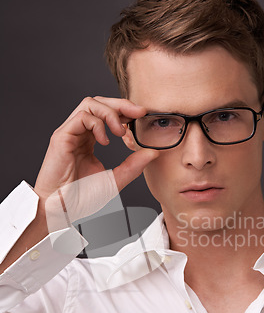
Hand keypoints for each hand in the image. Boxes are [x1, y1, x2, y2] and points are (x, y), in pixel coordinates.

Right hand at [34, 96, 158, 231]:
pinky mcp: (62, 137)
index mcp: (90, 140)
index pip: (107, 114)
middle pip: (99, 102)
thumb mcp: (115, 180)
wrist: (63, 209)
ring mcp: (70, 133)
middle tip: (139, 112)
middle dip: (121, 104)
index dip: (125, 111)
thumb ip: (133, 166)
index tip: (142, 115)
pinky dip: (97, 124)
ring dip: (110, 113)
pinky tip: (105, 141)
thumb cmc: (82, 197)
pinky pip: (82, 117)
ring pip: (90, 104)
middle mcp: (79, 133)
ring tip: (121, 132)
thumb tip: (153, 152)